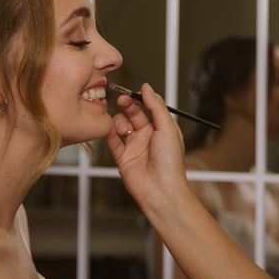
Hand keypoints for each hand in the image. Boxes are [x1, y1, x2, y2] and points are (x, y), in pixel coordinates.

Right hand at [106, 83, 187, 211]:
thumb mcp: (167, 128)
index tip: (133, 92)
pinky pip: (112, 141)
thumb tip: (147, 88)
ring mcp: (134, 146)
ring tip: (123, 127)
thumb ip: (156, 106)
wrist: (161, 191)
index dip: (140, 99)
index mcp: (161, 128)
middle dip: (127, 105)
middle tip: (123, 101)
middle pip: (133, 113)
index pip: (148, 107)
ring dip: (119, 121)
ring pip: (121, 125)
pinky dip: (108, 132)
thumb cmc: (170, 163)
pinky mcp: (122, 157)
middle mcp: (147, 136)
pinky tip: (108, 128)